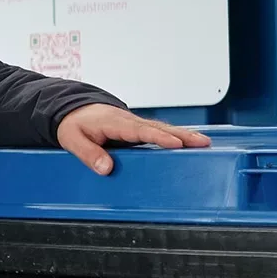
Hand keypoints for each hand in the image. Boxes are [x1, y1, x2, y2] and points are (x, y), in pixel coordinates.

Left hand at [57, 103, 211, 174]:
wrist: (72, 109)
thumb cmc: (74, 123)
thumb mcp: (72, 139)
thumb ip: (88, 153)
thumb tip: (106, 168)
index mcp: (114, 123)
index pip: (140, 130)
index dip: (159, 137)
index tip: (175, 143)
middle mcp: (129, 122)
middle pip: (159, 128)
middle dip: (182, 135)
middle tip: (203, 142)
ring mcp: (135, 125)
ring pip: (163, 129)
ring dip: (183, 135)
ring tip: (204, 143)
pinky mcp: (137, 129)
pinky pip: (158, 132)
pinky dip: (174, 136)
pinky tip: (188, 144)